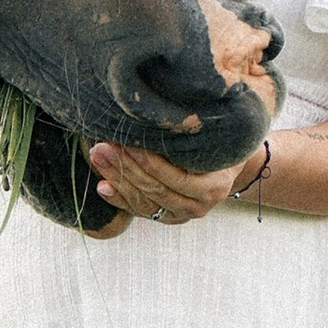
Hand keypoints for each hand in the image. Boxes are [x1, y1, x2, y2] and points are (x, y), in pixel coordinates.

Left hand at [85, 138, 260, 225]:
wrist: (228, 165)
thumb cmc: (219, 141)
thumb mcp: (213, 135)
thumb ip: (192, 131)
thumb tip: (160, 111)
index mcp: (214, 187)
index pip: (176, 179)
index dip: (150, 163)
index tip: (128, 142)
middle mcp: (199, 206)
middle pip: (156, 191)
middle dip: (126, 168)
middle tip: (103, 147)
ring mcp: (182, 215)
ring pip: (145, 203)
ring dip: (118, 180)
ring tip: (99, 157)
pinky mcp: (168, 217)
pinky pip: (141, 211)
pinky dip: (120, 198)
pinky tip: (102, 186)